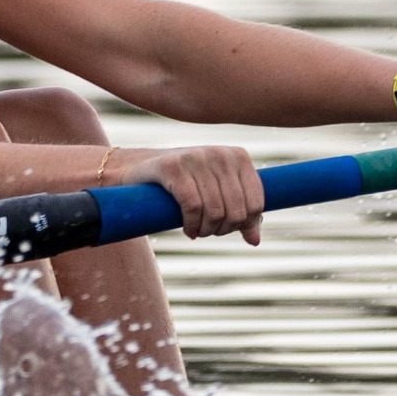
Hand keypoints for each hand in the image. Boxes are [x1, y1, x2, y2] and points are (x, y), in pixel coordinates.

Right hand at [120, 145, 263, 243]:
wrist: (141, 169)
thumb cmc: (185, 183)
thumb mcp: (217, 193)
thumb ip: (240, 213)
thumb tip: (255, 241)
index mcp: (238, 156)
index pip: (256, 202)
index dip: (243, 224)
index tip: (226, 228)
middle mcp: (220, 154)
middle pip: (236, 210)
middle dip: (222, 229)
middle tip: (208, 231)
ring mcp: (196, 157)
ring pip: (215, 211)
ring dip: (206, 230)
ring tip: (197, 232)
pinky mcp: (173, 167)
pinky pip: (192, 207)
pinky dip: (191, 225)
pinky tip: (187, 229)